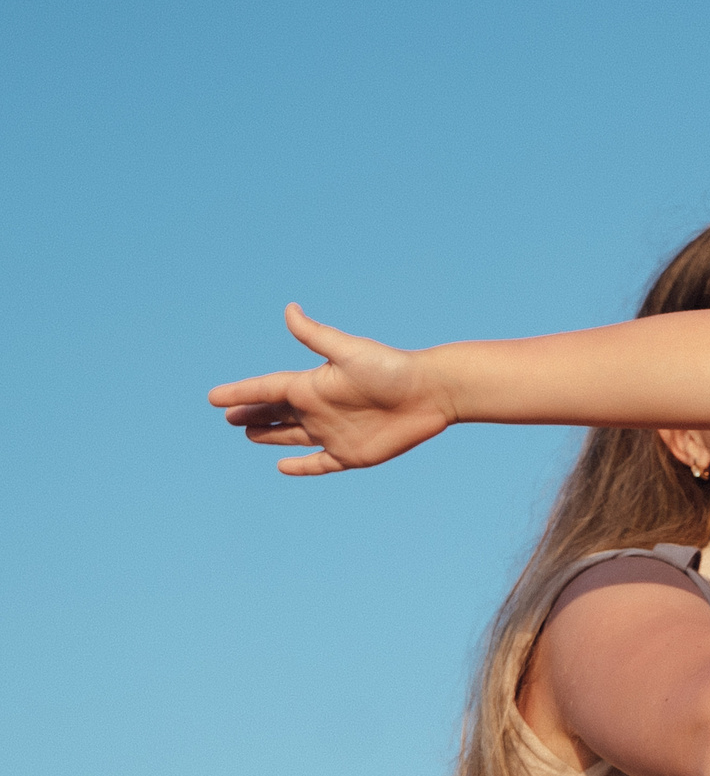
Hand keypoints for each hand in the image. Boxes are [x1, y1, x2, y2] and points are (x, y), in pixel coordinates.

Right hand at [208, 304, 454, 473]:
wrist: (432, 393)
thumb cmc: (392, 368)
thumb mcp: (349, 351)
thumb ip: (316, 336)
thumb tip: (289, 309)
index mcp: (312, 384)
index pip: (266, 389)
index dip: (240, 393)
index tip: (212, 398)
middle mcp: (319, 408)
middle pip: (275, 414)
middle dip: (251, 415)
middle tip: (229, 418)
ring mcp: (334, 432)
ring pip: (291, 436)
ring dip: (269, 435)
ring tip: (247, 433)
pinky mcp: (352, 454)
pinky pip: (319, 464)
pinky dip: (300, 466)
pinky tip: (282, 466)